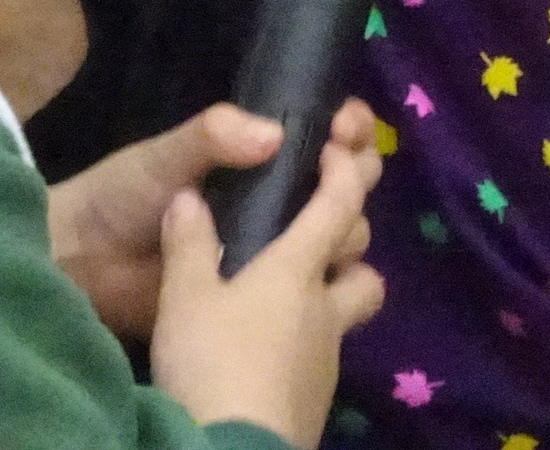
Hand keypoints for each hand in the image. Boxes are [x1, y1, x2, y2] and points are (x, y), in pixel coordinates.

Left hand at [48, 100, 372, 341]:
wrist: (81, 265)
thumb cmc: (121, 196)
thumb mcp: (165, 156)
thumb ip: (211, 136)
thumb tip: (274, 136)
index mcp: (257, 157)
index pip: (322, 133)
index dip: (347, 127)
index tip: (345, 129)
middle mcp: (275, 201)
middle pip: (346, 183)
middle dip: (356, 174)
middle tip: (344, 177)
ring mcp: (272, 252)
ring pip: (341, 236)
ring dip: (348, 230)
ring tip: (327, 234)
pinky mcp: (263, 301)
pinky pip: (314, 294)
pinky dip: (331, 289)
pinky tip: (328, 288)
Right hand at [147, 116, 383, 446]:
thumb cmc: (213, 364)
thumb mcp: (184, 300)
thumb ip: (188, 245)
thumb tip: (187, 196)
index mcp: (297, 270)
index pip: (339, 205)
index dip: (345, 171)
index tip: (338, 150)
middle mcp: (325, 310)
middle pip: (365, 268)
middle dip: (353, 247)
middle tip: (316, 235)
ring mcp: (327, 359)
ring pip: (349, 315)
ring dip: (334, 298)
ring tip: (291, 298)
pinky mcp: (316, 400)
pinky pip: (324, 356)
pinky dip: (308, 342)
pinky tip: (271, 351)